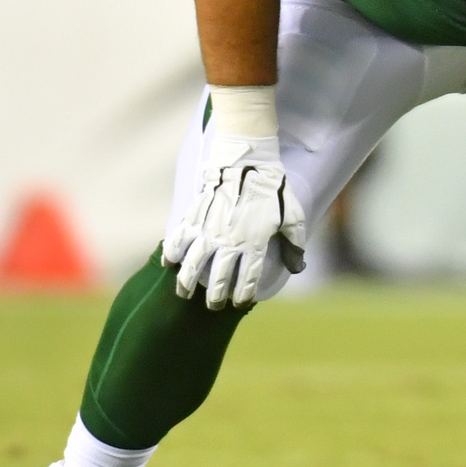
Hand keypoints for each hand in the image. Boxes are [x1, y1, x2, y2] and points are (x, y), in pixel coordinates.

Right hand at [162, 133, 305, 309]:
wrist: (248, 161)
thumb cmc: (273, 189)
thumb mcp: (293, 216)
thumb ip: (295, 243)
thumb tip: (297, 267)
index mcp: (254, 244)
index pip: (248, 280)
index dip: (243, 295)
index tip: (239, 303)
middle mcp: (229, 242)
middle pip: (219, 279)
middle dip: (215, 297)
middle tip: (213, 305)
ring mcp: (209, 230)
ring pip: (194, 264)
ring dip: (187, 282)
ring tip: (183, 293)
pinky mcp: (195, 216)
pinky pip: (179, 238)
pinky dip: (171, 252)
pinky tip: (168, 264)